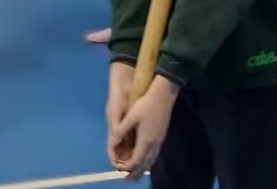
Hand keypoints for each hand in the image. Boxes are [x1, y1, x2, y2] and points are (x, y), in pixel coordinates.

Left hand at [106, 64, 178, 179]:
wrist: (163, 96)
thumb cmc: (145, 104)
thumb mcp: (131, 116)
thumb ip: (121, 130)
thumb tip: (113, 141)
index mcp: (145, 141)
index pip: (135, 161)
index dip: (127, 167)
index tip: (119, 169)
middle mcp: (153, 144)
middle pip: (144, 165)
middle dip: (135, 173)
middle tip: (126, 180)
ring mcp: (159, 142)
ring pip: (150, 161)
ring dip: (142, 170)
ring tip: (134, 175)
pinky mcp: (161, 138)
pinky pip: (154, 156)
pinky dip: (148, 163)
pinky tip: (145, 162)